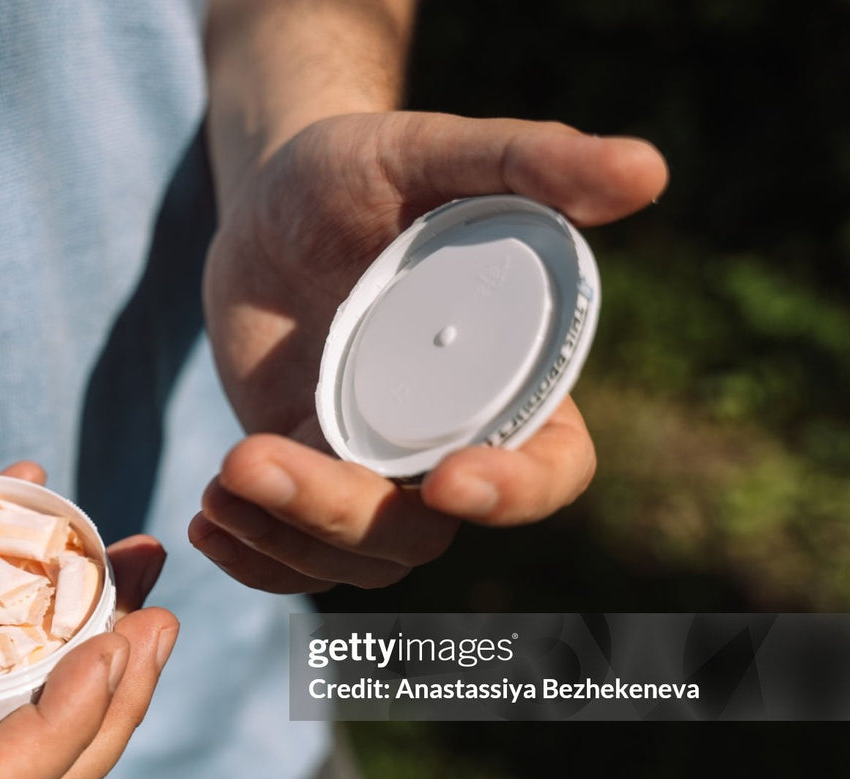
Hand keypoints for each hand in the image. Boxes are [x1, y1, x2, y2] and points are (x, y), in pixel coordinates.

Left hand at [195, 112, 668, 591]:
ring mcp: (375, 467)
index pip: (550, 467)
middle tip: (250, 456)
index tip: (450, 481)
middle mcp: (452, 437)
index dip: (517, 492)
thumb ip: (528, 159)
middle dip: (339, 513)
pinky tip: (203, 518)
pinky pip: (295, 555)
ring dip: (282, 538)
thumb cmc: (358, 169)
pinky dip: (252, 557)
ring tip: (219, 481)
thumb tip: (646, 171)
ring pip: (353, 555)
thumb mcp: (427, 150)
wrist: (271, 203)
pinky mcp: (310, 477)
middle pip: (423, 530)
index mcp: (512, 377)